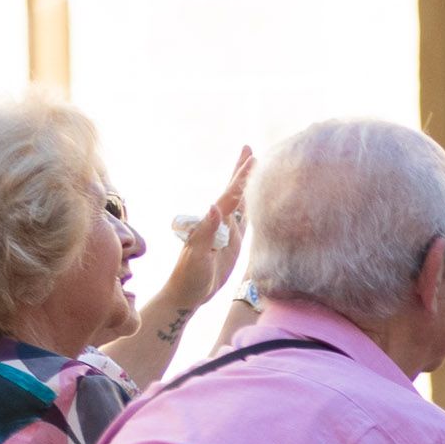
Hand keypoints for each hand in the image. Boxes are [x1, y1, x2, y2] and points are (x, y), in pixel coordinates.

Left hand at [149, 147, 255, 324]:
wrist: (186, 294)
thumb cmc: (189, 277)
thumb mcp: (196, 256)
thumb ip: (205, 232)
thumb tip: (214, 206)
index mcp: (212, 223)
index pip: (230, 196)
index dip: (242, 178)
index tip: (253, 158)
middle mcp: (220, 223)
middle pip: (234, 192)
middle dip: (241, 171)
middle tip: (249, 149)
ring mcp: (227, 232)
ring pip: (241, 203)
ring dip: (248, 185)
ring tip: (257, 168)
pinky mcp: (233, 243)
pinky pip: (246, 220)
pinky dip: (252, 206)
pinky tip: (258, 200)